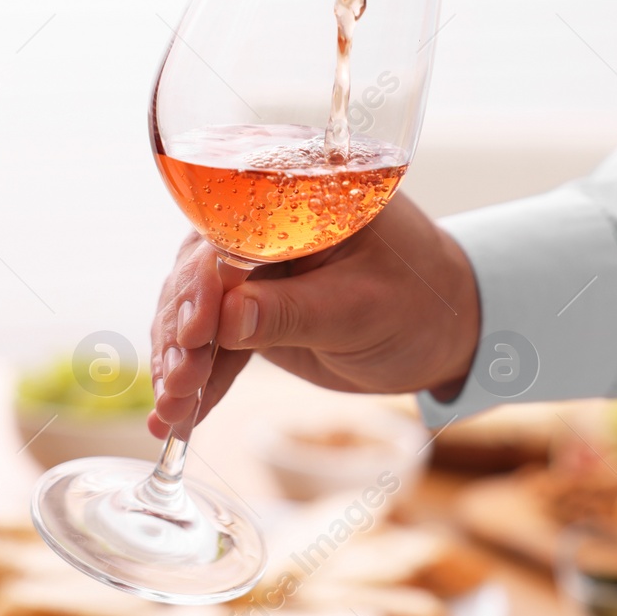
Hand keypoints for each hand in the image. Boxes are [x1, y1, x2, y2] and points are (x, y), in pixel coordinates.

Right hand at [146, 193, 480, 438]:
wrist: (444, 331)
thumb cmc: (421, 303)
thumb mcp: (361, 309)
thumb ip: (291, 313)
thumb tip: (223, 319)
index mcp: (298, 197)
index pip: (229, 231)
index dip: (201, 280)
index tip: (193, 330)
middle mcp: (265, 224)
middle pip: (199, 271)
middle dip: (181, 331)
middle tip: (178, 383)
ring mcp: (252, 268)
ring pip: (195, 310)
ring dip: (179, 361)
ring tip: (172, 411)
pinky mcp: (250, 309)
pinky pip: (211, 342)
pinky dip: (194, 378)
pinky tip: (172, 418)